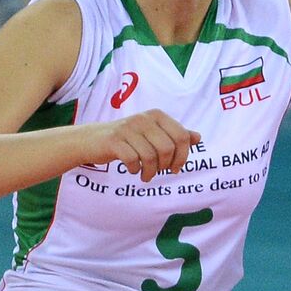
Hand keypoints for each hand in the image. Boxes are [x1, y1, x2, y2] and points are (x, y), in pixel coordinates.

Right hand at [83, 109, 201, 181]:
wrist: (93, 140)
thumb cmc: (128, 138)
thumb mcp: (152, 134)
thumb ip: (175, 135)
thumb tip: (197, 137)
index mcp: (157, 115)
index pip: (182, 136)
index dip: (183, 156)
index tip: (175, 167)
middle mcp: (144, 118)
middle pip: (168, 148)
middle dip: (166, 165)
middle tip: (159, 172)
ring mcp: (128, 128)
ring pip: (151, 156)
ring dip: (151, 172)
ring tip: (146, 175)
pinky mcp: (114, 141)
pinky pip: (133, 160)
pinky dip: (136, 170)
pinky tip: (134, 170)